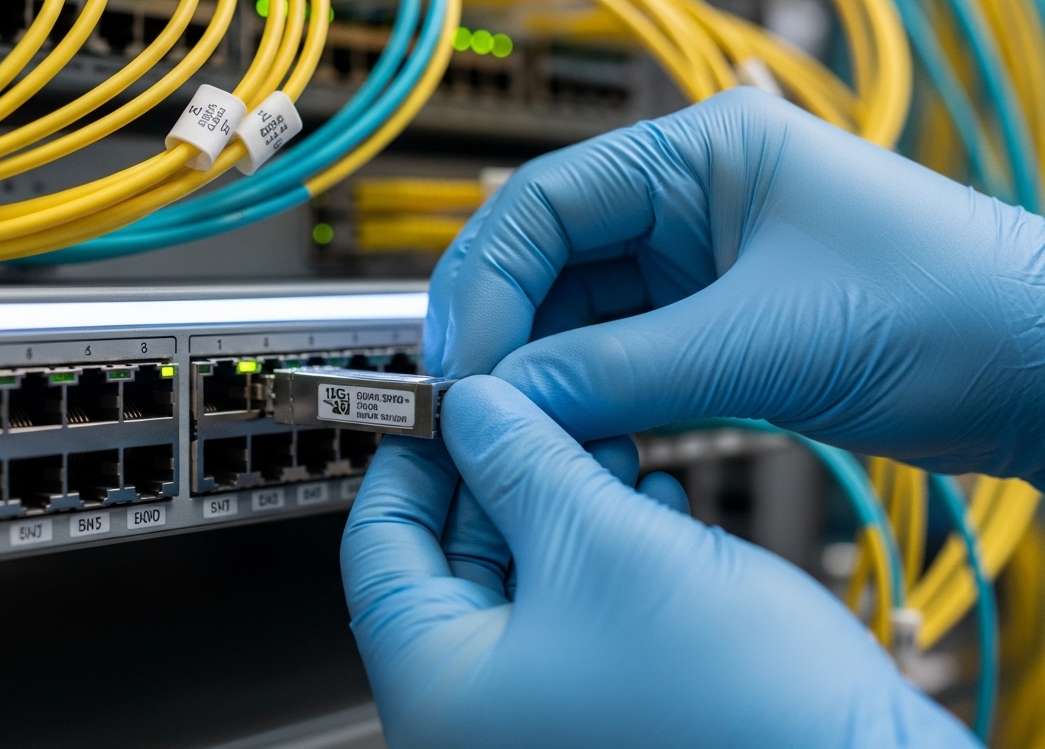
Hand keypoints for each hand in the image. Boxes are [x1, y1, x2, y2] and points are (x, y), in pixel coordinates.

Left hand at [341, 376, 976, 747]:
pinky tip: (650, 502)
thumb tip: (475, 411)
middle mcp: (480, 719)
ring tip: (604, 435)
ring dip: (564, 501)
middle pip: (455, 561)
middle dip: (506, 472)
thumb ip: (521, 464)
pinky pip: (582, 617)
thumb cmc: (738, 711)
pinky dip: (608, 553)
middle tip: (536, 401)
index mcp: (439, 693)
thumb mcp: (603, 545)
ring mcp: (547, 722)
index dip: (410, 459)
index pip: (379, 550)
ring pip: (528, 581)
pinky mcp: (613, 716)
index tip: (442, 401)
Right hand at [425, 87, 1044, 486]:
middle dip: (505, 332)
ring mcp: (699, 269)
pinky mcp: (712, 330)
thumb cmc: (948, 310)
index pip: (544, 203)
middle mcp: (690, 202)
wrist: (1043, 375)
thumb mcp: (765, 340)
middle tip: (469, 404)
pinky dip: (587, 398)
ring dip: (541, 373)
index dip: (486, 281)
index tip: (460, 359)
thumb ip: (621, 370)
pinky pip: (618, 359)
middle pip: (549, 261)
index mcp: (701, 154)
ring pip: (577, 317)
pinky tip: (567, 434)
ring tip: (513, 430)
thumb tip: (507, 396)